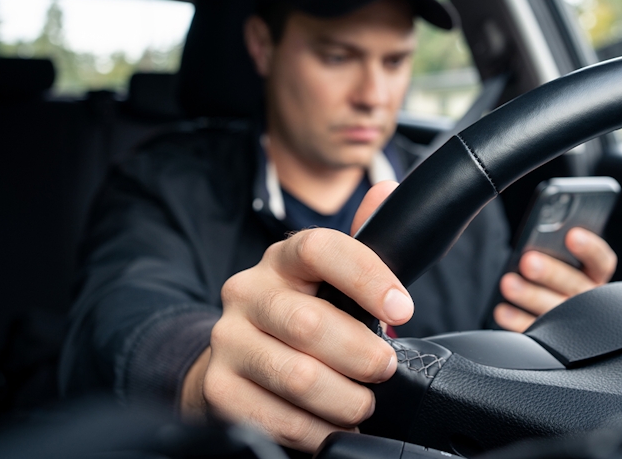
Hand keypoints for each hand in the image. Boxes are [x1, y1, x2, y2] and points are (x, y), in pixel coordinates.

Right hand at [181, 181, 409, 451]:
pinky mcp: (218, 387)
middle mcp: (248, 292)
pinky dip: (316, 430)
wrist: (238, 359)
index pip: (320, 249)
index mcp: (283, 259)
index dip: (368, 277)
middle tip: (385, 368)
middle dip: (362, 355)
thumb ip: (363, 243)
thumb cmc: (302, 316)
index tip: (403, 308)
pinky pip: (277, 418)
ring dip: (345, 399)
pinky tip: (331, 426)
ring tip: (363, 403)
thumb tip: (387, 191)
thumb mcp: (331, 279)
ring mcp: (227, 340)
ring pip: (297, 376)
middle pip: (311, 324)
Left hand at [494, 228, 616, 332]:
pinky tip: (502, 310)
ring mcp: (571, 322)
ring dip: (531, 296)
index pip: (601, 261)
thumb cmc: (552, 275)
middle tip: (528, 261)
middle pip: (575, 285)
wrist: (552, 319)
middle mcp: (589, 300)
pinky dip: (518, 321)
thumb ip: (555, 248)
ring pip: (555, 310)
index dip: (590, 248)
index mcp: (595, 276)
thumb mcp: (559, 259)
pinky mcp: (551, 341)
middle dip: (551, 272)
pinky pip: (536, 332)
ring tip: (508, 283)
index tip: (572, 235)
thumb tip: (540, 234)